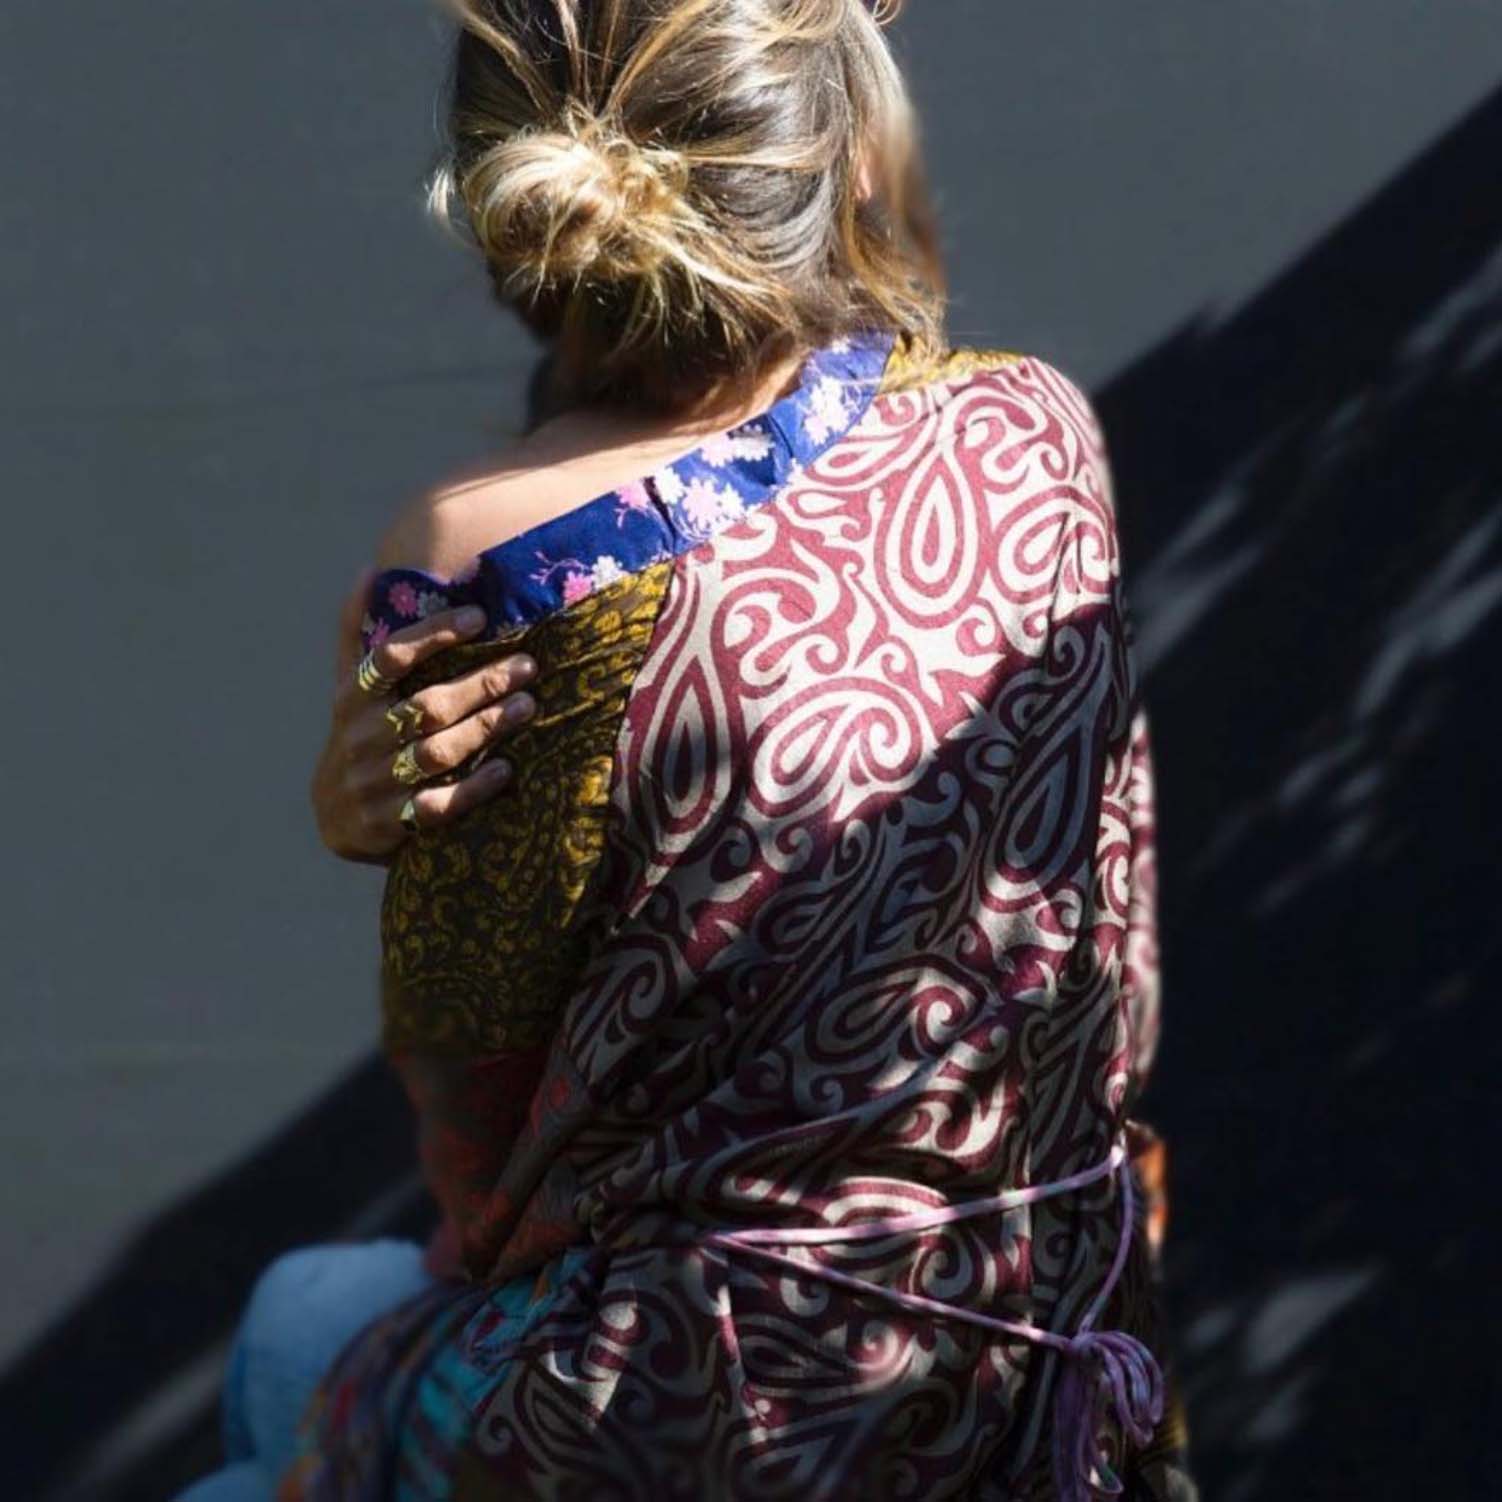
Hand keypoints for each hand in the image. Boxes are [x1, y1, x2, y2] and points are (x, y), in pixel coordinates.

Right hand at [311, 568, 538, 863]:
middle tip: (528, 665)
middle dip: (482, 683)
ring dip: (486, 728)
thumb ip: (359, 633)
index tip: (478, 617)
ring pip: (438, 752)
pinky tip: (507, 768)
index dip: (433, 634)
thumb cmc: (358, 737)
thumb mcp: (349, 688)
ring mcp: (375, 783)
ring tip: (528, 706)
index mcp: (351, 699)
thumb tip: (369, 570)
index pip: (390, 657)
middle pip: (427, 705)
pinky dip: (474, 787)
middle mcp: (361, 738)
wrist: (336, 819)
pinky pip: (438, 806)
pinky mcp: (392, 823)